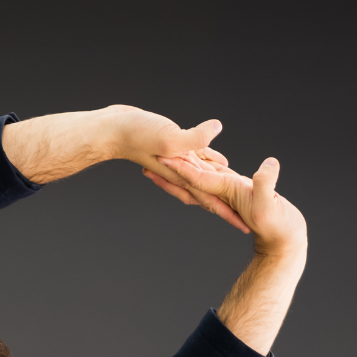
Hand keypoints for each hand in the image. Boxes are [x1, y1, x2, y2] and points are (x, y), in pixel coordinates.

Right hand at [3, 105, 229, 200]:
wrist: (110, 130)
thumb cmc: (135, 135)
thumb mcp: (168, 136)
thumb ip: (194, 138)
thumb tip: (216, 131)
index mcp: (183, 175)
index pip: (211, 199)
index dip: (230, 212)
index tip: (247, 227)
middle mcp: (181, 173)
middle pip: (210, 195)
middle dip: (227, 207)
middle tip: (247, 218)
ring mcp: (177, 161)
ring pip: (205, 179)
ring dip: (219, 187)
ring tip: (236, 194)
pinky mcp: (173, 147)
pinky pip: (197, 158)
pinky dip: (210, 162)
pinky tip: (219, 158)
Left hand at [149, 153, 306, 261]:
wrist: (286, 243)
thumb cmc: (280, 227)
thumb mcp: (271, 206)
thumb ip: (266, 185)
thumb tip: (268, 165)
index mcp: (226, 194)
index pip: (197, 179)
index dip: (181, 168)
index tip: (163, 156)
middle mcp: (222, 194)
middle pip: (189, 181)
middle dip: (169, 171)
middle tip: (146, 158)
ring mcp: (228, 193)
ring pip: (198, 177)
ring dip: (179, 169)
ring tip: (158, 158)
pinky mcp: (236, 192)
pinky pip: (214, 176)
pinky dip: (201, 166)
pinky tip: (194, 159)